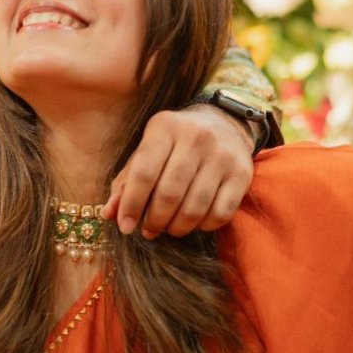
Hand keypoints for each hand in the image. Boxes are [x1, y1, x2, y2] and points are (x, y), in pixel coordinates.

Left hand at [105, 105, 253, 236]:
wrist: (224, 123)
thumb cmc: (174, 144)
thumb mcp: (146, 151)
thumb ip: (126, 182)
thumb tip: (109, 214)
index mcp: (164, 127)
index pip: (144, 173)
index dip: (131, 204)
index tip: (125, 226)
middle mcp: (196, 138)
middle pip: (169, 194)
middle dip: (155, 220)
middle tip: (149, 229)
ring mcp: (222, 155)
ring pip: (195, 207)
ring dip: (177, 227)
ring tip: (168, 228)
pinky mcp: (242, 173)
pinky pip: (220, 213)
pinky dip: (203, 226)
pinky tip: (194, 222)